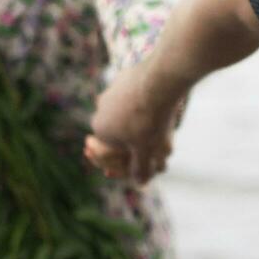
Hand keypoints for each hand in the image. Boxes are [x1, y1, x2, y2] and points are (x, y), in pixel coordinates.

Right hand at [84, 62, 183, 183]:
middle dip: (128, 141)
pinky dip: (142, 103)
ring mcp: (111, 91)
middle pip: (115, 131)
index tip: (129, 161)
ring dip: (136, 121)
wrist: (158, 81)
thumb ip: (141, 168)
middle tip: (147, 145)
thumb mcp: (146, 150)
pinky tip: (158, 105)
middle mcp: (101, 109)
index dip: (117, 161)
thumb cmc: (149, 120)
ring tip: (156, 125)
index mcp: (100, 129)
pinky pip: (132, 96)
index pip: (105, 150)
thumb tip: (140, 182)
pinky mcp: (125, 76)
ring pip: (124, 112)